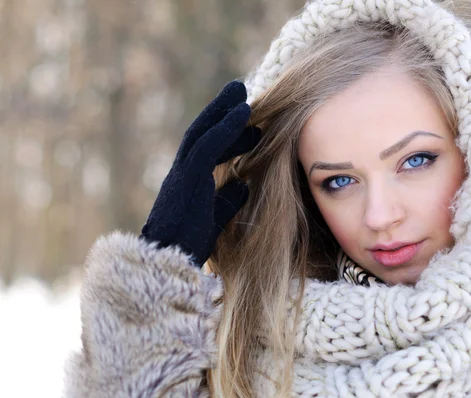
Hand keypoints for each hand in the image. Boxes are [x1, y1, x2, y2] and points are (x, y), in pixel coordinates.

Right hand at [141, 81, 260, 265]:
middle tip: (242, 94)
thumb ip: (227, 201)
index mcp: (188, 182)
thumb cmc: (188, 247)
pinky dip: (225, 127)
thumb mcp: (215, 220)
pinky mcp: (186, 178)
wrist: (167, 265)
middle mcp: (183, 172)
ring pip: (202, 132)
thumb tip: (245, 186)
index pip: (207, 149)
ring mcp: (182, 173)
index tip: (247, 121)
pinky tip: (242, 113)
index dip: (225, 132)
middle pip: (202, 133)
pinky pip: (207, 145)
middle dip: (221, 112)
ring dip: (222, 110)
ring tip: (242, 91)